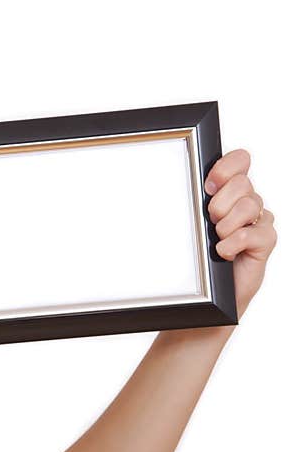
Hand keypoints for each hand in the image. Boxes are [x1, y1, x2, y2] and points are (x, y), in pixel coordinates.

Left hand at [205, 148, 277, 319]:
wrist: (211, 290)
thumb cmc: (200, 254)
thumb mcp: (192, 222)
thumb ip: (194, 200)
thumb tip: (186, 185)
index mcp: (230, 191)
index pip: (240, 160)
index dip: (226, 168)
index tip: (209, 185)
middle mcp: (248, 202)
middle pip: (242, 183)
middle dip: (219, 204)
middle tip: (210, 222)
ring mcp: (259, 221)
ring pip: (248, 206)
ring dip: (225, 226)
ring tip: (218, 239)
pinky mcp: (266, 241)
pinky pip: (250, 234)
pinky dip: (231, 245)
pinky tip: (225, 253)